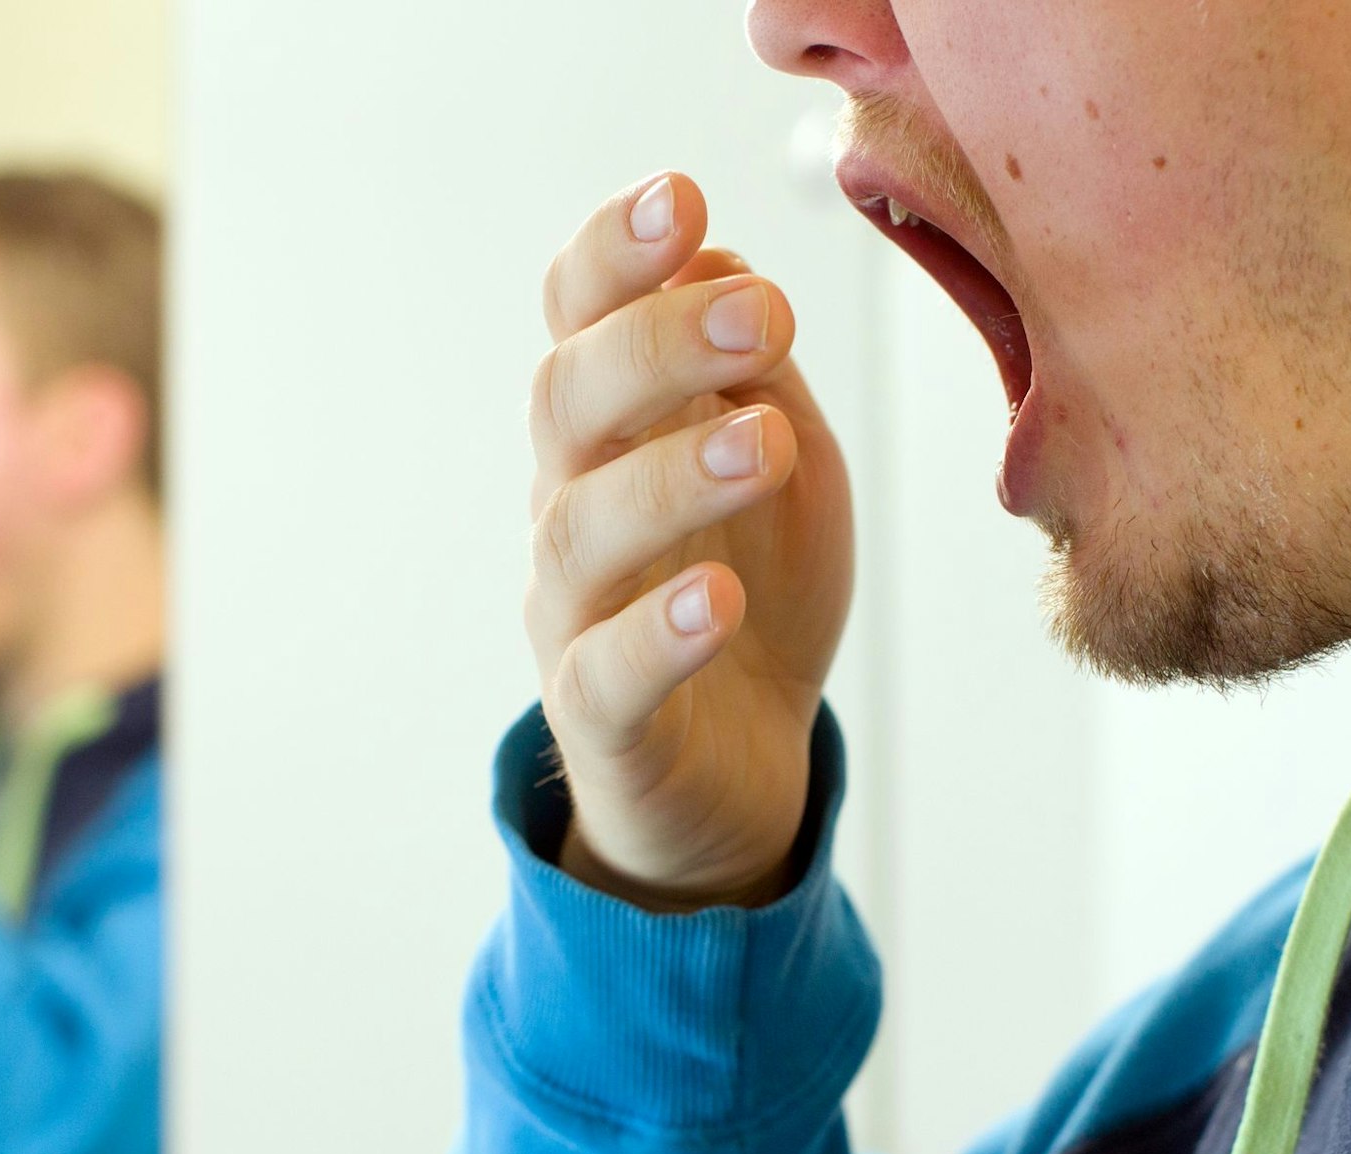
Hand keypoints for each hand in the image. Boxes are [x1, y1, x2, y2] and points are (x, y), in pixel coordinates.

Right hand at [525, 172, 853, 911]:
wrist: (743, 760)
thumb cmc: (757, 587)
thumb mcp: (784, 462)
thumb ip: (755, 375)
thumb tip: (724, 262)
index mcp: (613, 430)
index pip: (578, 322)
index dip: (613, 257)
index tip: (683, 196)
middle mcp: (572, 507)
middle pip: (567, 406)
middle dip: (654, 345)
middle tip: (761, 312)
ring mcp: (574, 615)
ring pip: (581, 533)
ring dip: (671, 476)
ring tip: (766, 443)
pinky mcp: (603, 722)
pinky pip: (607, 675)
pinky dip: (658, 634)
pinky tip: (720, 601)